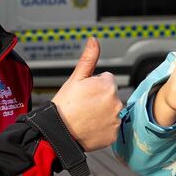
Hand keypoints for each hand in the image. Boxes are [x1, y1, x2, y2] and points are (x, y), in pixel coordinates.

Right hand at [51, 37, 122, 151]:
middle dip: (100, 98)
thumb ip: (88, 58)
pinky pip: (111, 127)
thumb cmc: (65, 104)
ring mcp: (116, 120)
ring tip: (86, 116)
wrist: (59, 132)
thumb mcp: (75, 78)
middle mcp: (117, 102)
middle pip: (111, 95)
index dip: (94, 85)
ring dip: (103, 112)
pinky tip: (91, 126)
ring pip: (112, 110)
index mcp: (108, 86)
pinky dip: (104, 127)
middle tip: (84, 105)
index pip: (107, 79)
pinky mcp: (114, 134)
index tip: (84, 93)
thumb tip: (94, 40)